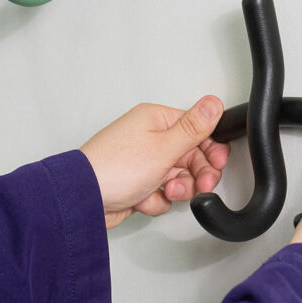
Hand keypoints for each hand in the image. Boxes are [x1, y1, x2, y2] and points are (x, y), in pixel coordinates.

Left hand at [81, 97, 229, 228]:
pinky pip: (160, 193)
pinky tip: (143, 198)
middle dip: (196, 175)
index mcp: (156, 121)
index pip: (196, 131)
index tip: (217, 163)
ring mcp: (142, 163)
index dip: (211, 150)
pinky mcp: (137, 184)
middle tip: (201, 185)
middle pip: (190, 157)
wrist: (83, 200)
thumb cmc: (114, 169)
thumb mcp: (164, 146)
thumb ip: (194, 128)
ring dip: (176, 189)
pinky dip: (156, 200)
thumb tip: (214, 102)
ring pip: (177, 178)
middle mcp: (149, 138)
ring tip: (166, 191)